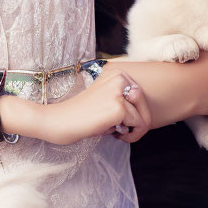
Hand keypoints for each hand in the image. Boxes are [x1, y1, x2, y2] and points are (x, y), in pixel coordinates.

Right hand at [35, 68, 151, 145]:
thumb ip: (126, 102)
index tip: (119, 120)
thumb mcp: (106, 100)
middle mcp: (119, 76)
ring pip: (143, 116)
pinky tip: (112, 134)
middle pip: (144, 104)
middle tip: (121, 131)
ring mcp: (119, 91)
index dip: (134, 112)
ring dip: (132, 130)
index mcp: (115, 72)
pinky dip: (129, 135)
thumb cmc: (82, 114)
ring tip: (115, 132)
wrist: (60, 120)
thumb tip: (147, 117)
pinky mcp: (119, 107)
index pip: (139, 94)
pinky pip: (138, 125)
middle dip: (137, 122)